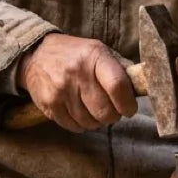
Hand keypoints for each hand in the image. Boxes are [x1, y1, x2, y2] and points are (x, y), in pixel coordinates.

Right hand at [18, 33, 137, 131]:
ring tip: (93, 109)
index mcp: (94, 56)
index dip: (128, 104)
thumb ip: (120, 69)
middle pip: (105, 111)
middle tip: (112, 110)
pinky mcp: (49, 105)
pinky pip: (74, 127)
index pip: (117, 86)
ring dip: (97, 121)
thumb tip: (142, 87)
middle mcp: (77, 73)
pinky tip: (80, 112)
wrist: (36, 55)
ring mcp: (61, 91)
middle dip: (113, 116)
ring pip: (90, 123)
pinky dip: (81, 124)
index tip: (129, 109)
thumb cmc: (75, 54)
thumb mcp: (98, 51)